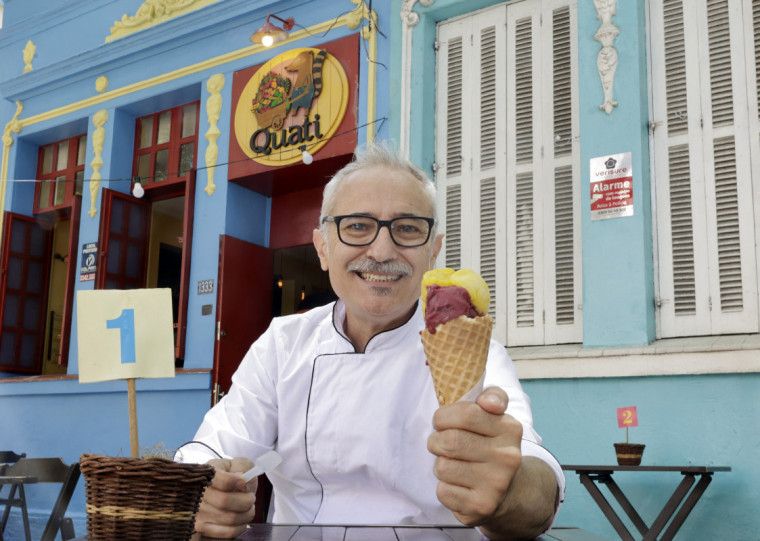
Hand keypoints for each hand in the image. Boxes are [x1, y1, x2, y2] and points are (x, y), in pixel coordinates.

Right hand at [194, 457, 256, 538]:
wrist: (226, 486)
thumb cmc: (234, 473)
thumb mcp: (241, 464)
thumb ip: (242, 468)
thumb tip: (241, 480)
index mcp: (207, 473)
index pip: (220, 480)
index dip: (236, 482)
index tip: (244, 482)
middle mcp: (197, 493)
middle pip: (224, 501)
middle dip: (246, 500)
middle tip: (251, 497)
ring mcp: (198, 512)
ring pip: (229, 518)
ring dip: (246, 514)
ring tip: (248, 507)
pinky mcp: (202, 527)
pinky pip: (227, 532)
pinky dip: (240, 526)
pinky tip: (242, 518)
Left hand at [427, 386, 521, 526]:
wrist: (510, 491)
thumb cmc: (492, 445)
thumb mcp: (497, 418)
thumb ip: (493, 396)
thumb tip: (488, 402)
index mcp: (510, 428)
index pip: (466, 414)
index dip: (444, 416)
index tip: (442, 421)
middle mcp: (507, 457)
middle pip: (450, 441)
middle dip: (436, 441)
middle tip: (441, 443)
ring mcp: (496, 484)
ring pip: (443, 467)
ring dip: (440, 465)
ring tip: (453, 465)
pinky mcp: (481, 507)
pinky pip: (444, 492)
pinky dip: (444, 488)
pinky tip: (458, 485)